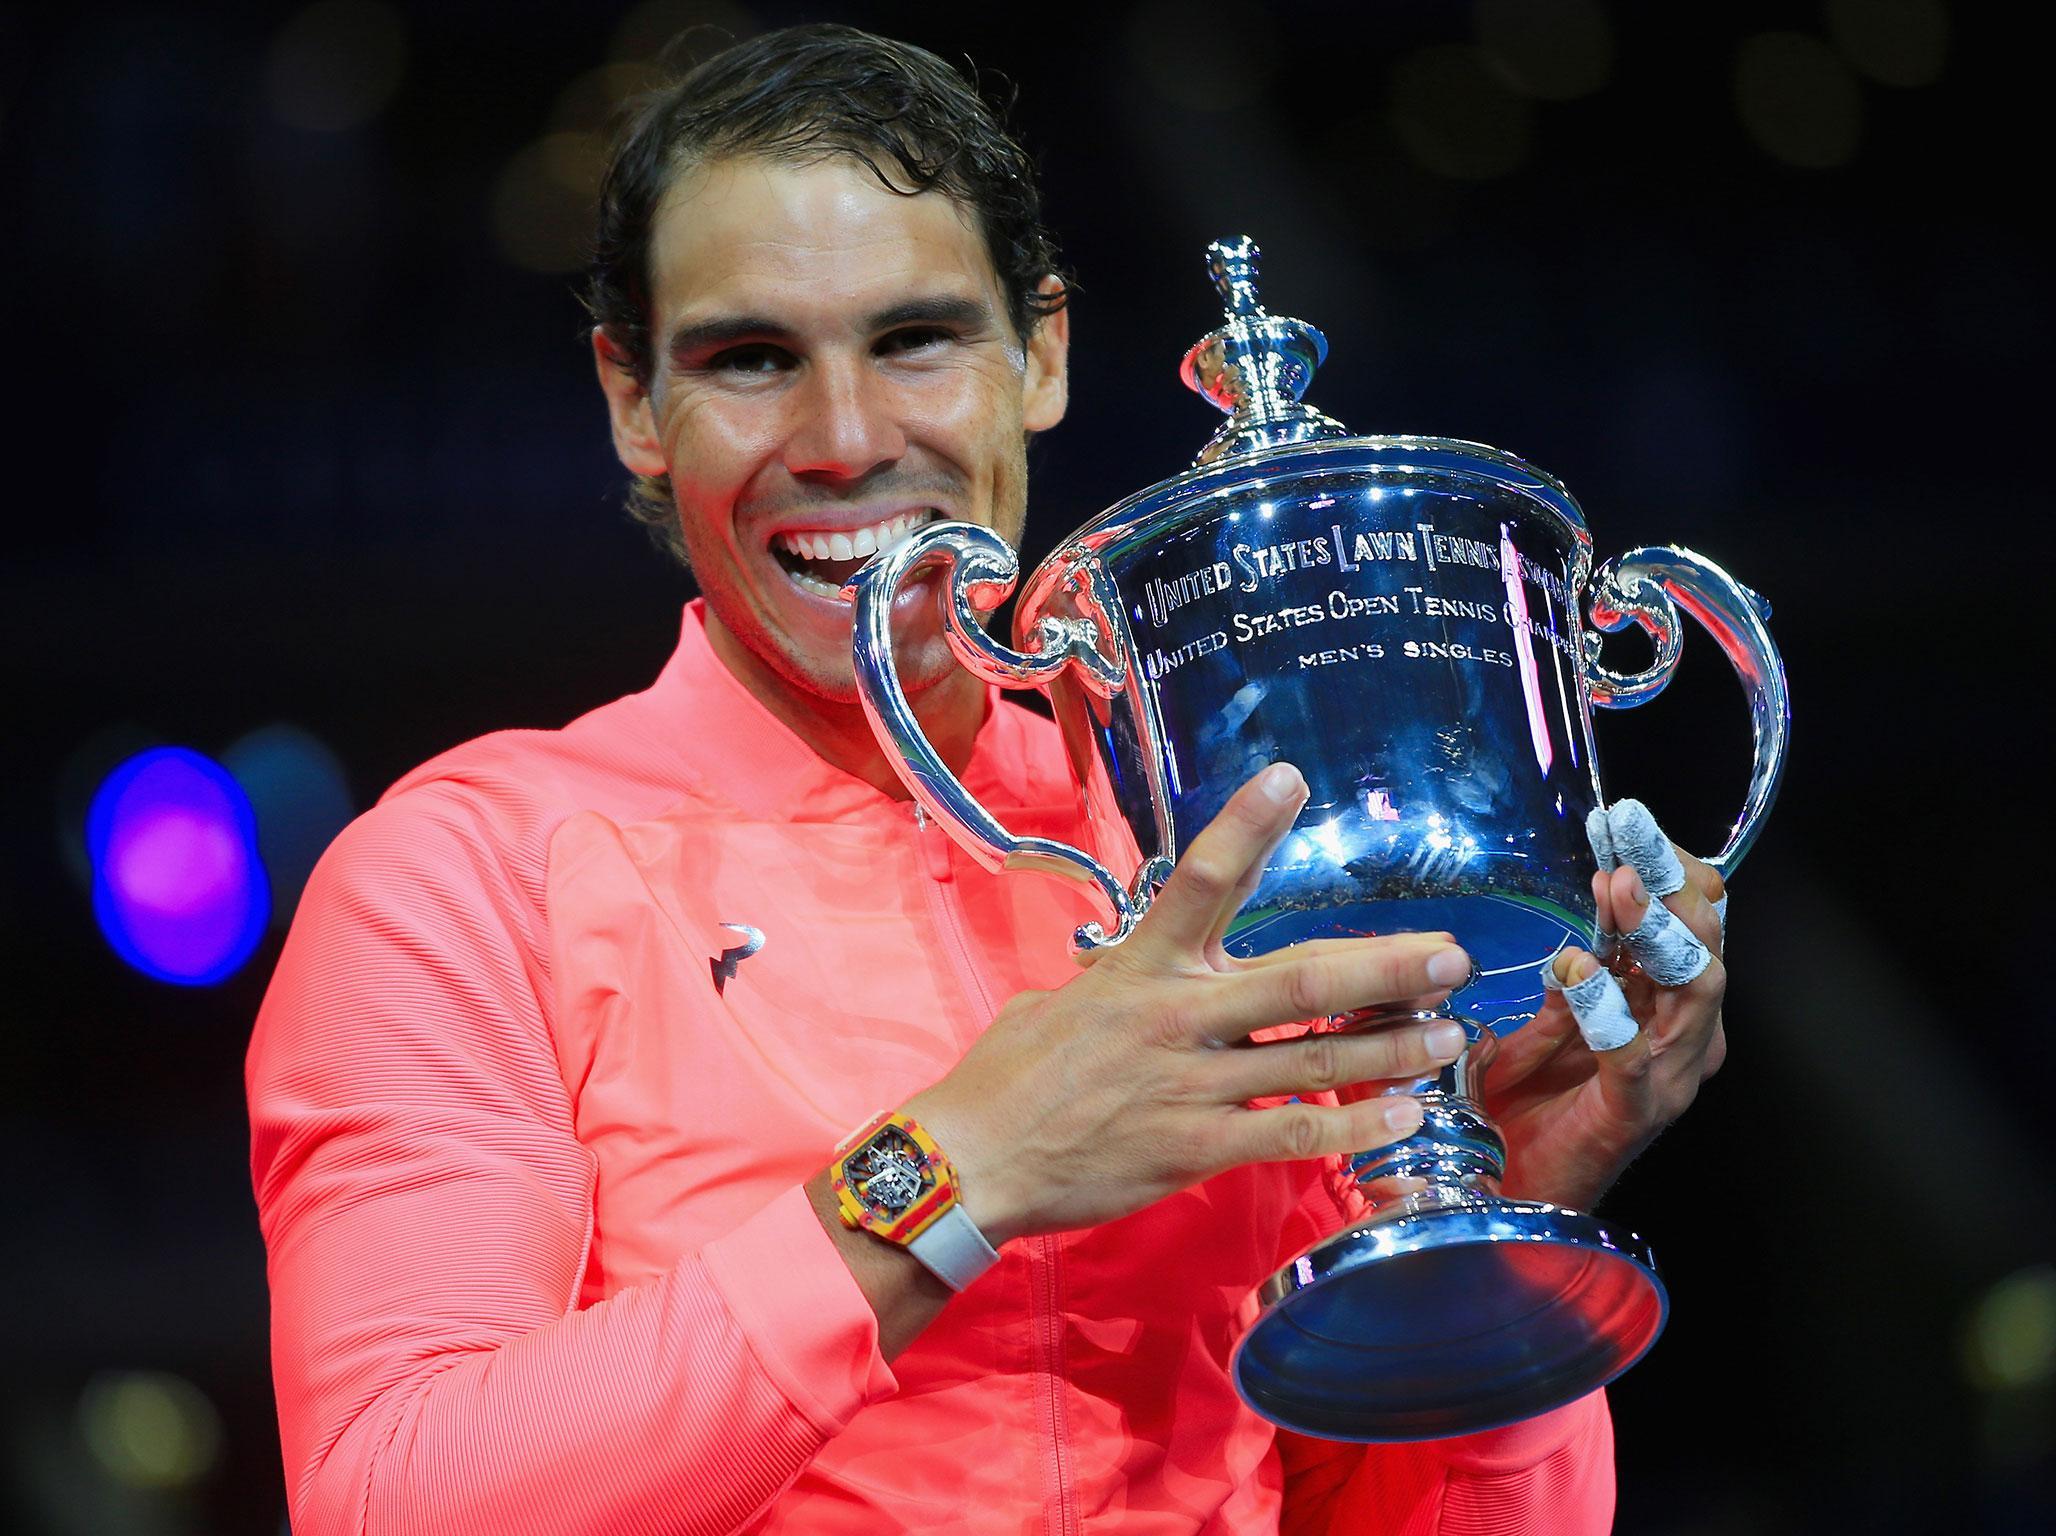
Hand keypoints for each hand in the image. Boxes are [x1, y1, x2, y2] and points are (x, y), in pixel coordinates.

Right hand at [908, 763, 1472, 1245]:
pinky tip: (1403, 1117)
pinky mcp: (1194, 1148)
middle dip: (1385, 966)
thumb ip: (1123, 979)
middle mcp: (1175, 1015)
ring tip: (1451, 1035)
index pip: (1199, 878)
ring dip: (1393, 1047)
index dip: (1247, 826)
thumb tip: (1145, 966)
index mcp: (1141, 965)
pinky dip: (1355, 1125)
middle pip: (1300, 981)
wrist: (970, 1159)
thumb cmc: (1009, 1075)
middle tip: (1449, 953)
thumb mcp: (1063, 999)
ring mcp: (1190, 1083)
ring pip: (1314, 1059)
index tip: (1290, 778)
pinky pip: (1292, 1131)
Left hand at [1487, 806, 1728, 1210]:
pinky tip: (1579, 971)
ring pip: (1695, 985)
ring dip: (1655, 931)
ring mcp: (1669, 1073)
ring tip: (1619, 887)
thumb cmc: (1530, 1112)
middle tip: (1630, 834)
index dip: (1666, 870)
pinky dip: (1607, 1008)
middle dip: (1670, 881)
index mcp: (1665, 1006)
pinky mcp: (1637, 1109)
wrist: (1512, 1194)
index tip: (1623, 826)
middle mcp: (1683, 1034)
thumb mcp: (1540, 1031)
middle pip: (1704, 940)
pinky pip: (1633, 1052)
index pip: (1693, 921)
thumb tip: (1577, 939)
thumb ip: (1567, 989)